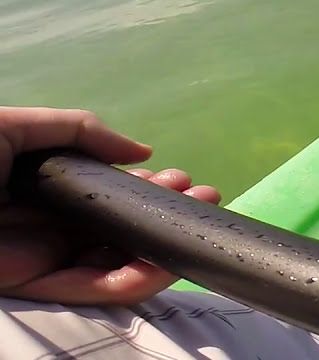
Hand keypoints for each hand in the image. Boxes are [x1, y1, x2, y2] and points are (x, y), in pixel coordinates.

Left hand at [0, 106, 220, 305]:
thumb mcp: (12, 126)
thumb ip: (76, 131)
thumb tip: (139, 150)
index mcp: (35, 182)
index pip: (101, 191)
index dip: (144, 187)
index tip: (183, 178)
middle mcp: (40, 220)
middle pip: (113, 226)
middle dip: (163, 214)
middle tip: (205, 199)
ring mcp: (34, 255)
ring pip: (108, 261)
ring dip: (159, 248)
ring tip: (198, 221)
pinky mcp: (25, 284)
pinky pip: (85, 287)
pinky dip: (128, 280)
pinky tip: (161, 262)